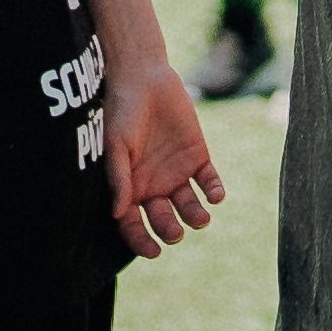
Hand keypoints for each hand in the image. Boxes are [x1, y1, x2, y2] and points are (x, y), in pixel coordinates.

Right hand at [100, 53, 223, 258]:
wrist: (144, 78)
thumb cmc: (121, 112)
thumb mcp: (116, 145)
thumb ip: (119, 178)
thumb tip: (118, 213)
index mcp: (130, 189)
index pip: (133, 225)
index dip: (141, 241)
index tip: (153, 252)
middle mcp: (153, 187)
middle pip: (163, 220)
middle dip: (170, 230)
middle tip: (175, 232)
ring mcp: (177, 173)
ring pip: (189, 206)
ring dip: (196, 216)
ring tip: (201, 219)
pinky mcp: (198, 158)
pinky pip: (209, 182)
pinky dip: (214, 190)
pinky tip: (215, 194)